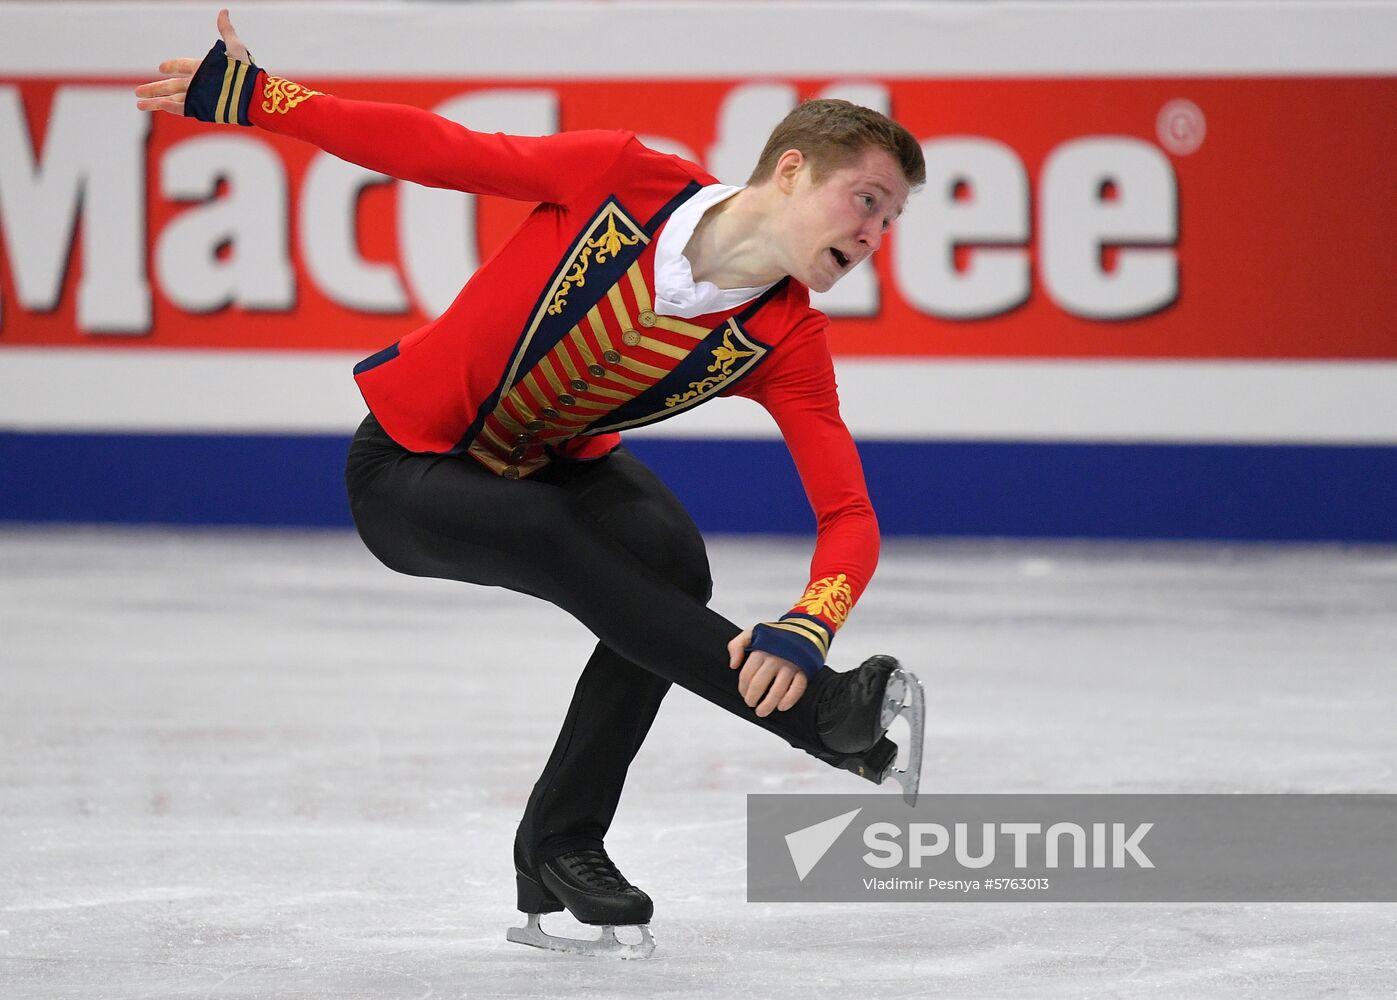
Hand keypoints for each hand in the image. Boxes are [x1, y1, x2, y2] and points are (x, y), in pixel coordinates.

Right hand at [133, 9, 249, 114]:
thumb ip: (226, 31)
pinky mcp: (202, 109)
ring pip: (173, 98)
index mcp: (204, 69)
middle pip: (172, 85)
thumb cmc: (246, 72)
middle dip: (154, 88)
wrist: (254, 95)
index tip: (161, 67)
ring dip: (155, 101)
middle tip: (138, 91)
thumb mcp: (235, 48)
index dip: (172, 66)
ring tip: (139, 104)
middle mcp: (200, 84)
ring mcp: (200, 97)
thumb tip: (224, 11)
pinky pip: (182, 107)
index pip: (184, 67)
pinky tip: (158, 105)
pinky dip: (170, 106)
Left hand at [728, 627, 808, 716]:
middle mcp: (775, 658)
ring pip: (778, 689)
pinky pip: (797, 688)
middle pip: (760, 684)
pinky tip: (782, 707)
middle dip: (752, 697)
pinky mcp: (804, 670)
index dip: (742, 687)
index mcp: (761, 650)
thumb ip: (737, 645)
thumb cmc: (776, 634)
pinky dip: (790, 699)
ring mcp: (791, 665)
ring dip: (768, 704)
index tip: (743, 693)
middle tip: (751, 703)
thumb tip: (733, 665)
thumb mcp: (752, 632)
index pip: (747, 674)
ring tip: (762, 712)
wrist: (804, 627)